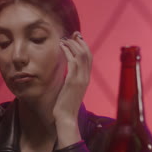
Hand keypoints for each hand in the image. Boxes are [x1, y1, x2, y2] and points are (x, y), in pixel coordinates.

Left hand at [53, 31, 92, 147]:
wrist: (66, 117)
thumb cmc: (66, 105)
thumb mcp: (70, 89)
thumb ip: (71, 79)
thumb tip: (68, 71)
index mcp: (86, 79)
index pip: (89, 58)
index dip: (84, 46)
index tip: (77, 38)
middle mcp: (86, 77)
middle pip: (88, 54)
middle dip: (80, 42)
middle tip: (73, 34)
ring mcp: (80, 79)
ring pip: (81, 55)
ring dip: (73, 44)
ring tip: (65, 39)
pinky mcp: (73, 81)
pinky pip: (72, 62)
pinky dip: (68, 51)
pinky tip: (62, 46)